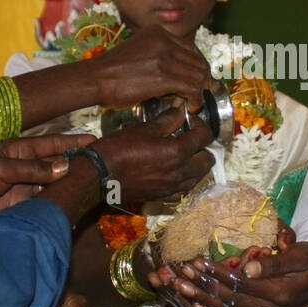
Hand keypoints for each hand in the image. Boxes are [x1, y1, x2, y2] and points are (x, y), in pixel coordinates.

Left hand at [0, 133, 91, 217]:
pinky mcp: (24, 207)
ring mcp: (25, 188)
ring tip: (94, 181)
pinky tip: (75, 200)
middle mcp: (24, 168)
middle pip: (57, 163)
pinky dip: (60, 200)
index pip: (51, 144)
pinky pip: (47, 201)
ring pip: (55, 183)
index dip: (72, 142)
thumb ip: (33, 168)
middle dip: (77, 162)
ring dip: (71, 182)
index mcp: (17, 150)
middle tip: (101, 163)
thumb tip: (65, 167)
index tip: (94, 141)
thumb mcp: (0, 169)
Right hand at [88, 25, 212, 107]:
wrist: (94, 79)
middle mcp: (163, 40)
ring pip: (198, 75)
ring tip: (190, 102)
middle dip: (201, 80)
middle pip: (198, 61)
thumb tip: (183, 75)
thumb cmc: (112, 71)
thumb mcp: (139, 50)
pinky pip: (192, 88)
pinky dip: (195, 100)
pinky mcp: (163, 76)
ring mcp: (164, 57)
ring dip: (198, 92)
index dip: (198, 66)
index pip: (191, 48)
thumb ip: (161, 56)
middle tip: (197, 95)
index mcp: (158, 32)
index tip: (198, 81)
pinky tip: (189, 107)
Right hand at [91, 106, 214, 203]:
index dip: (201, 125)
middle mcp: (179, 173)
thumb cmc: (118, 149)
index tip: (191, 121)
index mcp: (177, 152)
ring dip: (196, 164)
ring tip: (182, 154)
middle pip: (208, 160)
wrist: (100, 176)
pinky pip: (184, 189)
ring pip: (198, 177)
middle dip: (203, 147)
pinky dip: (185, 179)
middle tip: (190, 138)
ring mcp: (172, 187)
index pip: (205, 137)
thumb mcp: (143, 129)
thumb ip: (167, 120)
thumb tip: (180, 110)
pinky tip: (173, 170)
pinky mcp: (163, 196)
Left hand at [149, 222, 307, 306]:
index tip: (197, 261)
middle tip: (181, 274)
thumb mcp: (299, 255)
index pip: (241, 284)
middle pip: (230, 300)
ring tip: (181, 288)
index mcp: (280, 293)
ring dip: (203, 301)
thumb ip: (275, 263)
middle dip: (203, 286)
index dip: (217, 273)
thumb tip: (250, 268)